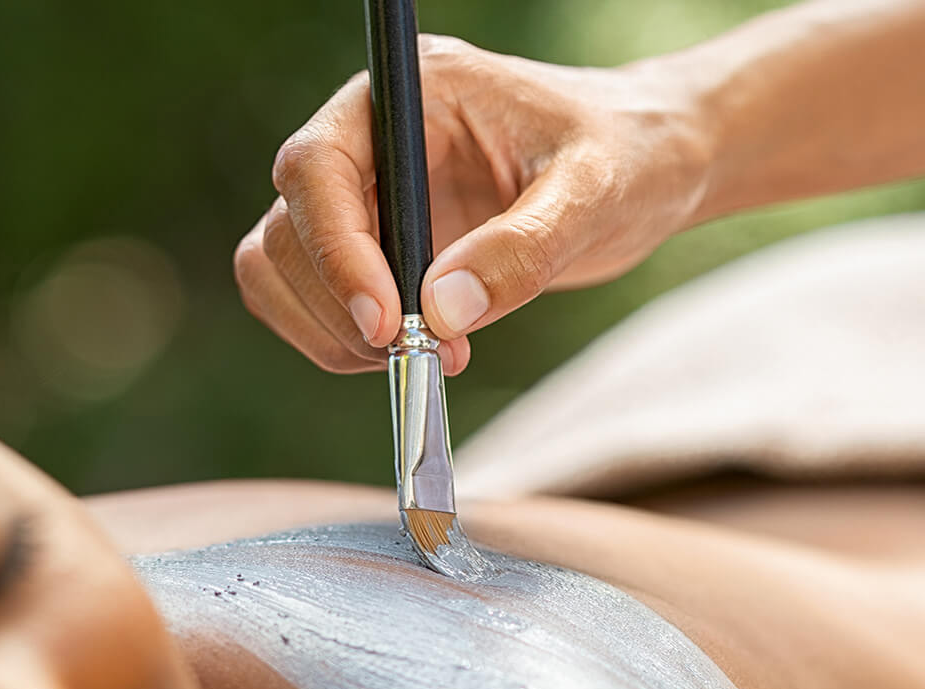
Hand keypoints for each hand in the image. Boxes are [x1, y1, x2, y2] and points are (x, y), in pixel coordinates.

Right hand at [234, 35, 710, 372]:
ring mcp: (363, 196)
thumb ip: (522, 249)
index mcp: (411, 95)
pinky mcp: (371, 248)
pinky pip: (312, 302)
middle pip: (287, 229)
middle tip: (417, 355)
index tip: (387, 323)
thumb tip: (440, 313)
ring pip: (280, 270)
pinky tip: (418, 352)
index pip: (318, 167)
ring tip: (423, 358)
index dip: (335, 252)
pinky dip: (341, 344)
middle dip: (340, 307)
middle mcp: (368, 139)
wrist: (644, 170)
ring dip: (331, 333)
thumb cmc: (626, 156)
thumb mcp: (592, 193)